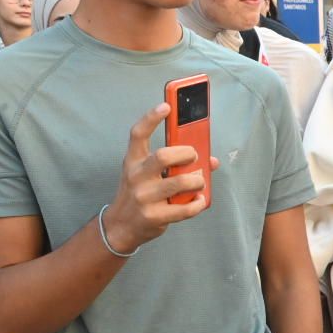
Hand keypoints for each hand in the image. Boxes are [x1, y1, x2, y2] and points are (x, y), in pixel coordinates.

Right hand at [104, 104, 220, 254]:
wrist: (121, 227)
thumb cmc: (141, 194)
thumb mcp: (149, 175)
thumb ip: (176, 164)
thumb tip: (211, 160)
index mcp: (133, 161)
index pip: (138, 134)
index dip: (151, 118)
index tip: (166, 106)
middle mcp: (136, 176)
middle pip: (163, 156)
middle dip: (186, 154)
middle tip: (194, 158)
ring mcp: (144, 197)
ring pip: (180, 182)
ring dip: (197, 181)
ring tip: (198, 182)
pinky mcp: (154, 216)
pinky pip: (185, 208)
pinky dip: (198, 204)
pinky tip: (199, 200)